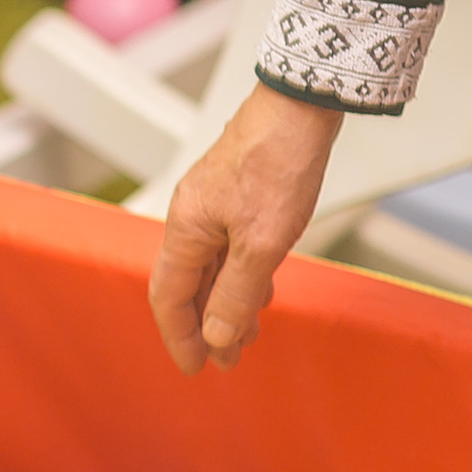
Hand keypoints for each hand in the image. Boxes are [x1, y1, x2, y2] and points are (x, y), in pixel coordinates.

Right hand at [148, 84, 343, 372]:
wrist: (302, 103)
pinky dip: (241, 278)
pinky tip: (261, 291)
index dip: (180, 337)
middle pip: (188, 286)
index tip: (196, 368)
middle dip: (207, 327)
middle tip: (228, 360)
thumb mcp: (263, 242)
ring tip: (246, 334)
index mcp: (187, 229)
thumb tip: (216, 336)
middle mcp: (192, 218)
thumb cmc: (279, 162)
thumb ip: (237, 293)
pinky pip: (229, 249)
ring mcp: (214, 206)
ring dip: (226, 305)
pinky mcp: (237, 196)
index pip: (169, 297)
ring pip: (211, 269)